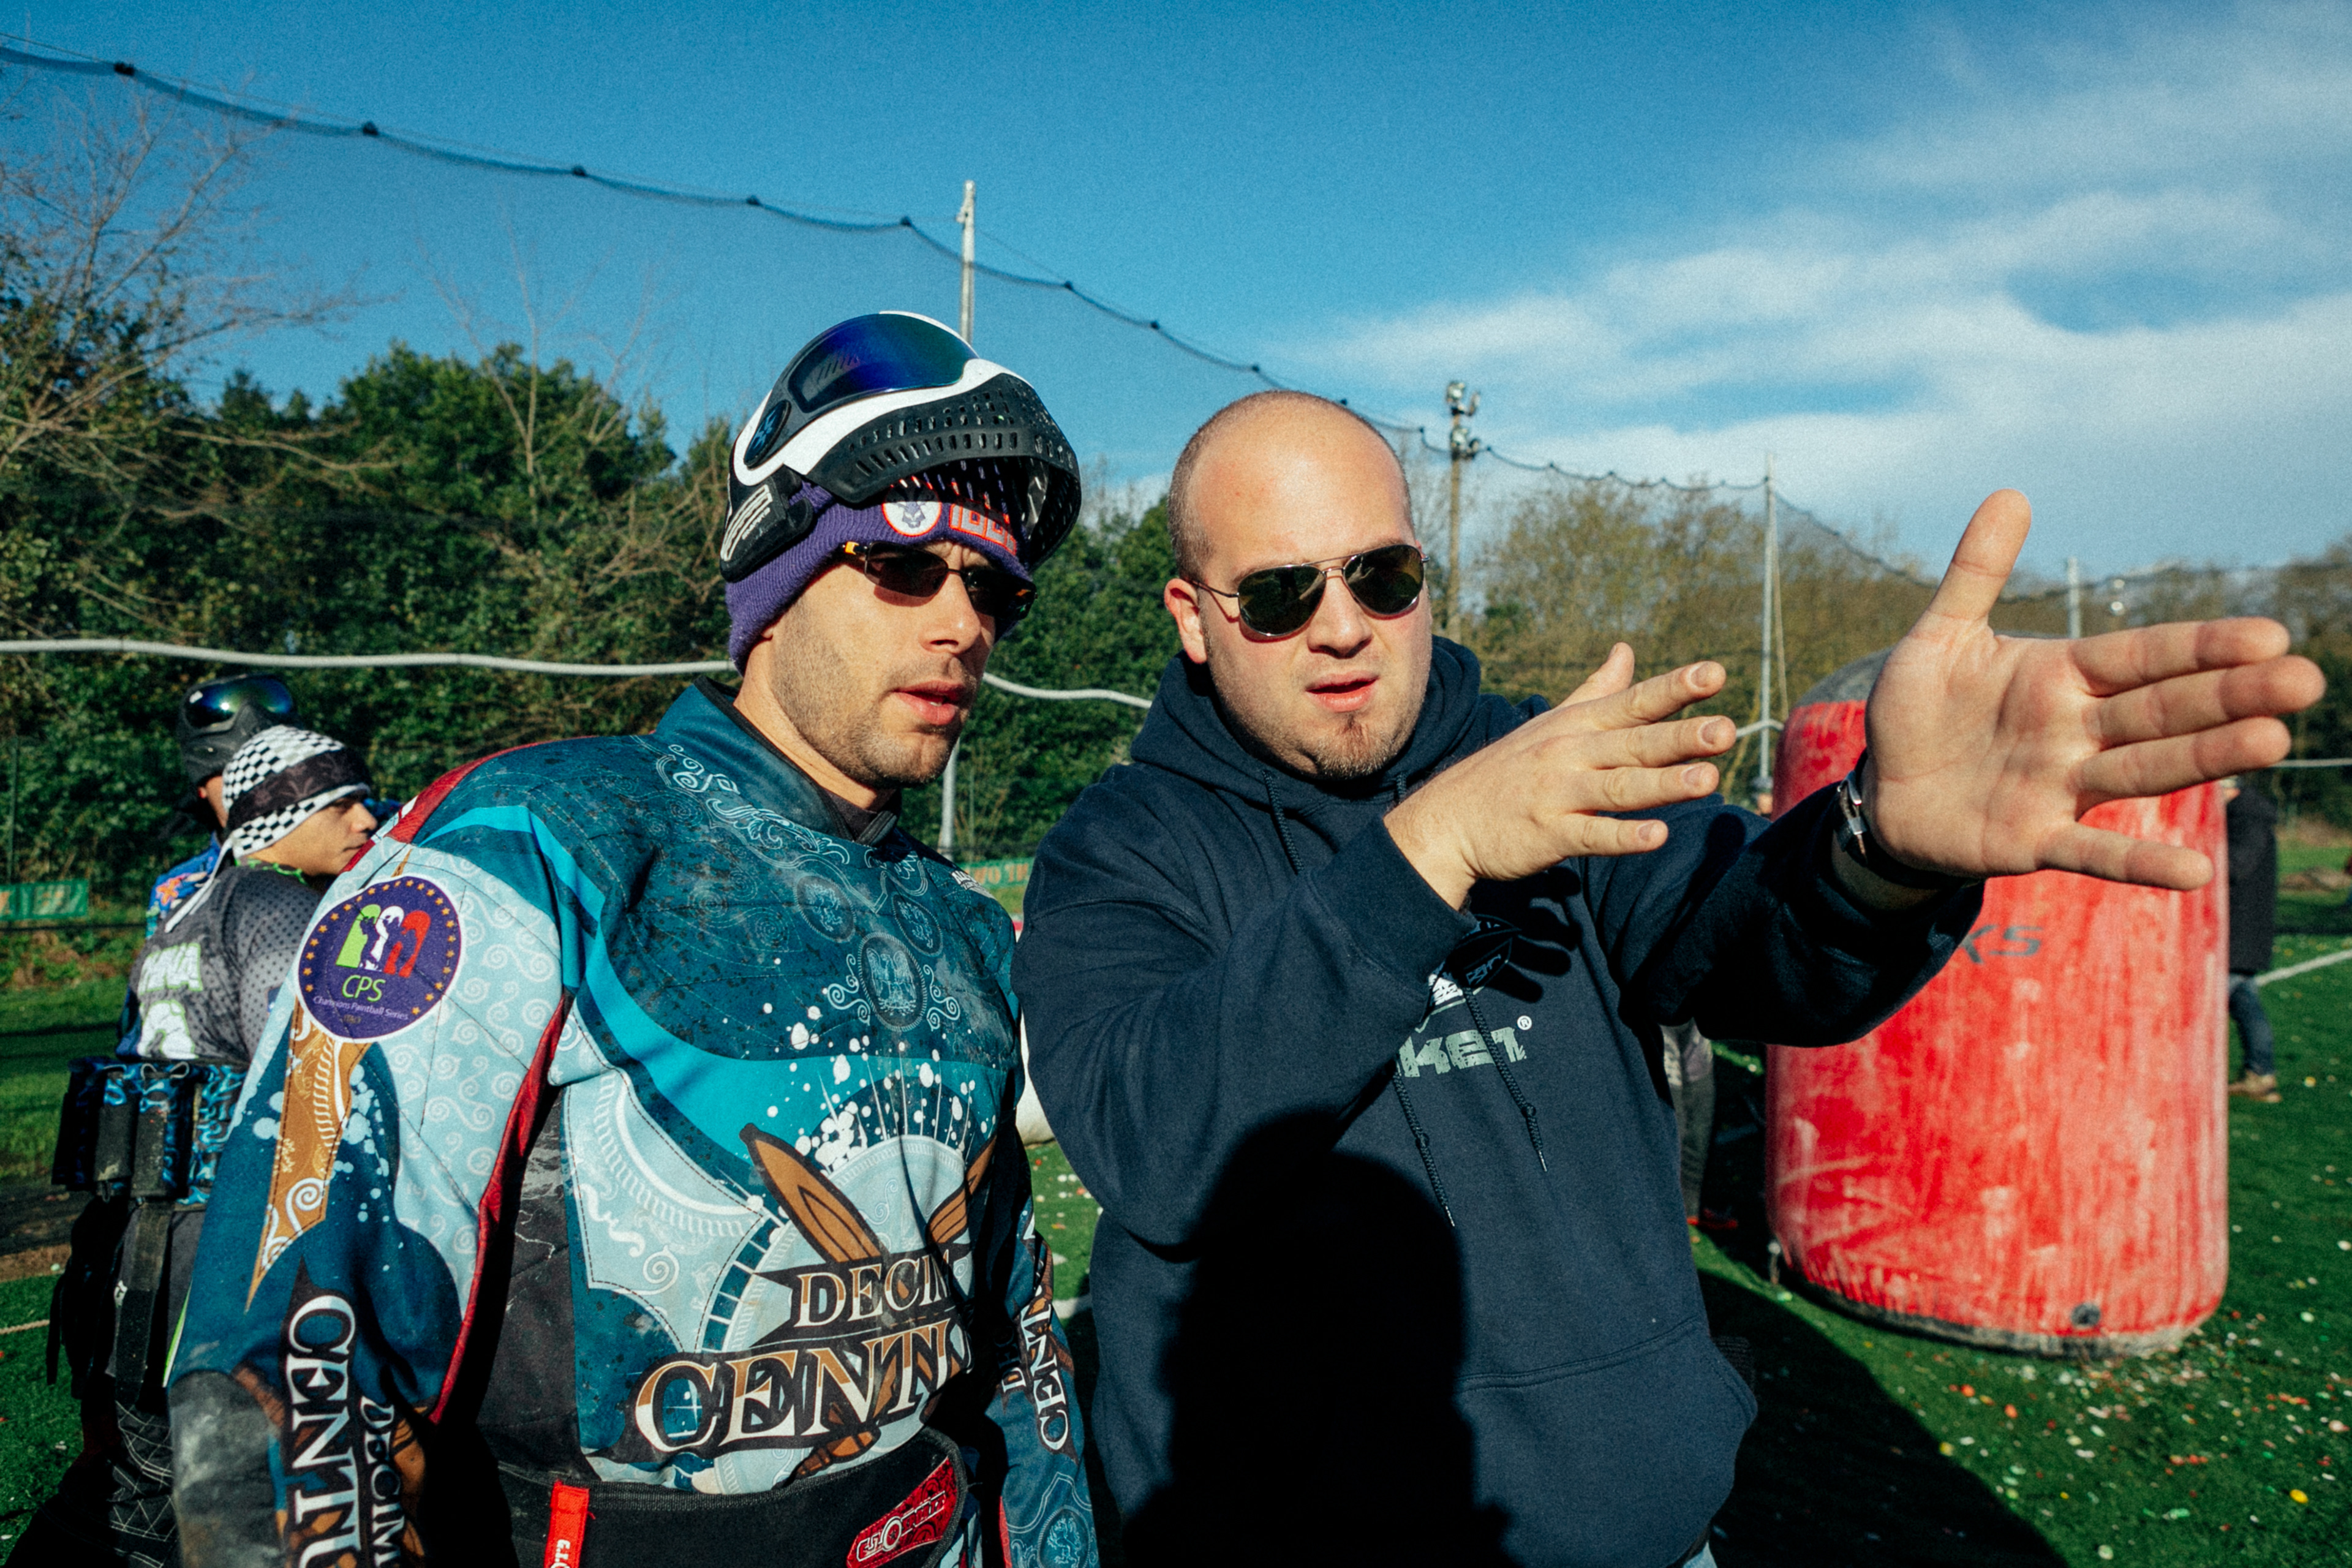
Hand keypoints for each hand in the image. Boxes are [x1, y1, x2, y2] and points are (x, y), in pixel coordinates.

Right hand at [1385, 644, 1736, 907]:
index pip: (1633, 702)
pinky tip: (1657, 836)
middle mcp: (1570, 754)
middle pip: (1634, 743)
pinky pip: (1591, 835)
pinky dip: (1623, 836)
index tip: (1716, 674)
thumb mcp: (1553, 723)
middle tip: (1726, 731)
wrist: (1447, 820)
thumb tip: (1627, 650)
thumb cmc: (1510, 770)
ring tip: (1708, 780)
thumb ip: (1598, 690)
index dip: (1675, 689)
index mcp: (1577, 725)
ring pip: (1619, 787)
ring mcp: (1558, 794)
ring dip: (1663, 784)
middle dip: (1681, 737)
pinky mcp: (1548, 834)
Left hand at [1863, 490, 2323, 889]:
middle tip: (2303, 680)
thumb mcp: (1941, 636)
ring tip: (2273, 742)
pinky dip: (2139, 864)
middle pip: (2163, 708)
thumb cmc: (1921, 711)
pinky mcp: (2031, 840)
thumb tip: (2010, 494)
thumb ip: (1977, 573)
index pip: (2142, 656)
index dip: (2199, 646)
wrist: (1882, 791)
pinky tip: (2194, 874)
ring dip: (2206, 759)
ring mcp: (2061, 788)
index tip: (2268, 635)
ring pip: (2145, 769)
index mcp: (2061, 676)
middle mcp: (2076, 730)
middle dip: (2229, 696)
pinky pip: (2093, 853)